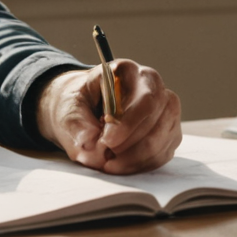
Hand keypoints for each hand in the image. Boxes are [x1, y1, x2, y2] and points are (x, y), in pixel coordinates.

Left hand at [36, 61, 181, 174]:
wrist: (82, 109)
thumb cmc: (78, 104)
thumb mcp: (69, 109)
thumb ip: (77, 125)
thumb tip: (88, 142)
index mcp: (128, 72)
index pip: (144, 99)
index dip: (128, 124)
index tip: (106, 142)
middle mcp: (152, 87)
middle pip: (156, 121)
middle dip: (129, 146)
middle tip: (105, 158)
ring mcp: (165, 110)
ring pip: (160, 141)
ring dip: (134, 158)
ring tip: (109, 162)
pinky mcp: (168, 132)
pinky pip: (161, 154)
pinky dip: (139, 164)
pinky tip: (120, 164)